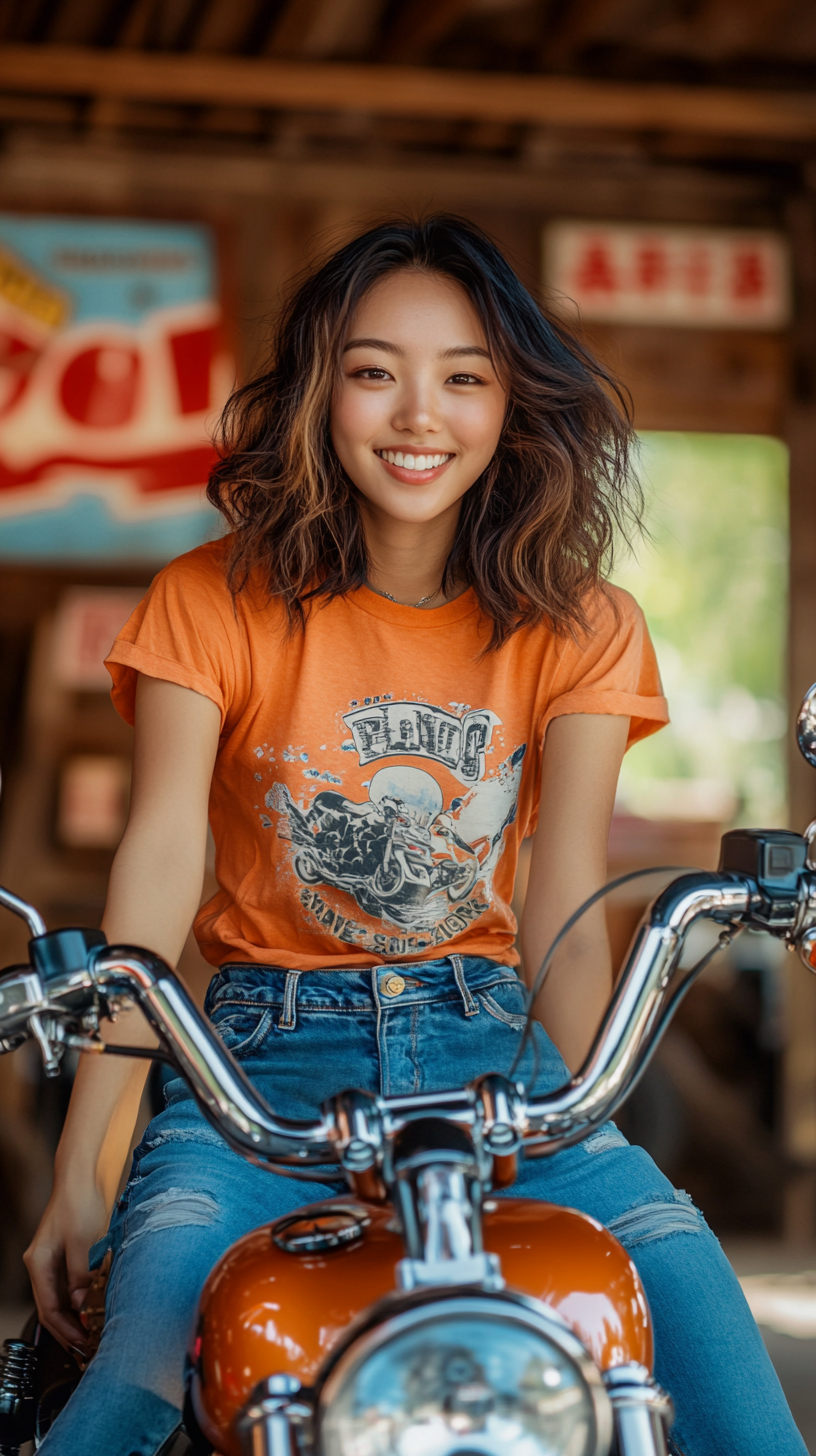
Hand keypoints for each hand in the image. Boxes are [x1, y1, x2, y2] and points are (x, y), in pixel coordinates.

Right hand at [24, 1177, 109, 1354]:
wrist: (79, 1178)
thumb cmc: (79, 1203)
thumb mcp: (82, 1242)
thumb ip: (79, 1274)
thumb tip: (80, 1305)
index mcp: (39, 1263)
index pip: (47, 1308)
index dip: (64, 1330)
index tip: (80, 1344)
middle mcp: (40, 1264)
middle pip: (50, 1308)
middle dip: (66, 1330)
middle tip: (85, 1349)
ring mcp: (51, 1261)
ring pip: (59, 1299)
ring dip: (73, 1319)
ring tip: (90, 1335)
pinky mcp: (63, 1256)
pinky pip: (67, 1287)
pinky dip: (78, 1302)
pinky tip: (91, 1310)